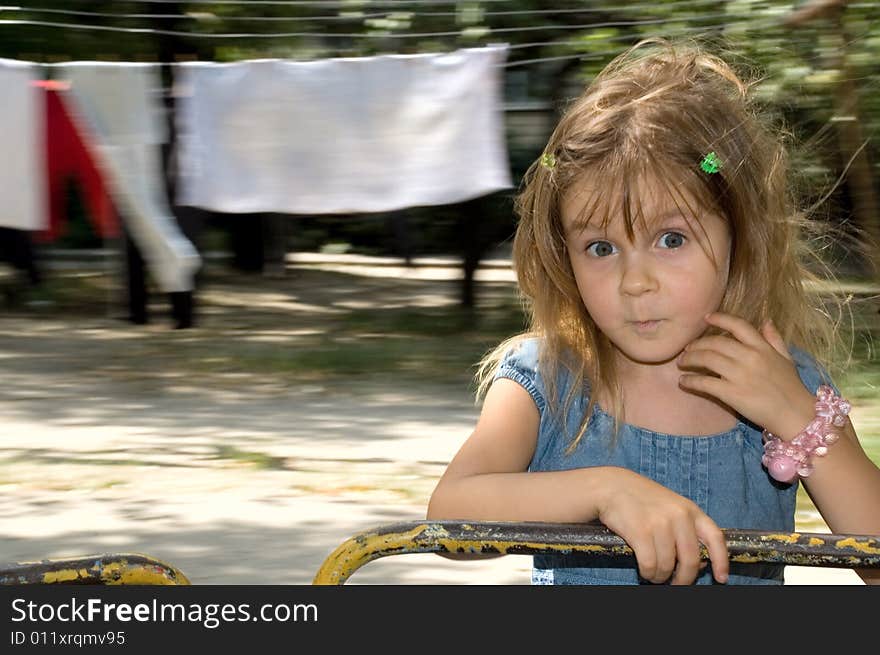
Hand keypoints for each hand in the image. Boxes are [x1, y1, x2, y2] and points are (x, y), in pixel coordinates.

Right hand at [596, 467, 728, 584]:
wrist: (612, 486)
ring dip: (660, 577)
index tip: (721, 578)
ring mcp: (659, 524)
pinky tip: (645, 570)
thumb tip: (698, 562)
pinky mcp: (640, 532)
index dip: (721, 561)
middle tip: (676, 583)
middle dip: (683, 579)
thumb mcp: (671, 506)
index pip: (715, 538)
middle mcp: (678, 516)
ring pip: (667, 566)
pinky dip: (648, 573)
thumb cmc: (642, 499)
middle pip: (690, 561)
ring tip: (654, 574)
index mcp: (690, 510)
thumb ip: (686, 528)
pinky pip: (650, 565)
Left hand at [677, 312, 815, 440]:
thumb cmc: (791, 388)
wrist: (796, 416)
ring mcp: (740, 375)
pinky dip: (690, 381)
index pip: (738, 325)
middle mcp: (750, 357)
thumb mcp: (786, 359)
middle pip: (716, 342)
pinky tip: (683, 382)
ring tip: (682, 362)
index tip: (706, 317)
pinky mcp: (732, 393)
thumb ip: (775, 339)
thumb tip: (766, 320)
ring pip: (707, 359)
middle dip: (697, 344)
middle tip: (687, 348)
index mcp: (763, 348)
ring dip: (690, 359)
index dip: (720, 318)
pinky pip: (704, 383)